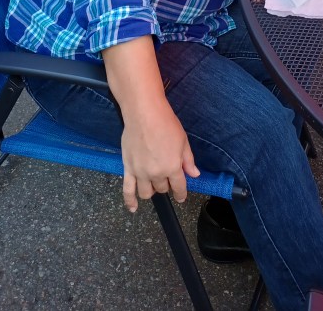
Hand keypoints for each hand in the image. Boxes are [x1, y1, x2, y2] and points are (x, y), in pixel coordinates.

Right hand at [121, 98, 199, 212]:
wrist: (144, 113)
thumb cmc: (166, 123)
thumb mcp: (183, 141)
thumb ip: (188, 160)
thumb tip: (195, 175)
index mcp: (172, 167)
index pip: (179, 187)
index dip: (181, 193)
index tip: (181, 197)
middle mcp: (156, 173)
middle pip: (162, 189)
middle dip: (166, 185)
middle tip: (166, 175)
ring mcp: (140, 172)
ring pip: (147, 193)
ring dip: (152, 190)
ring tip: (154, 182)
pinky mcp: (128, 168)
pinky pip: (127, 190)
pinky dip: (130, 201)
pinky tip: (133, 208)